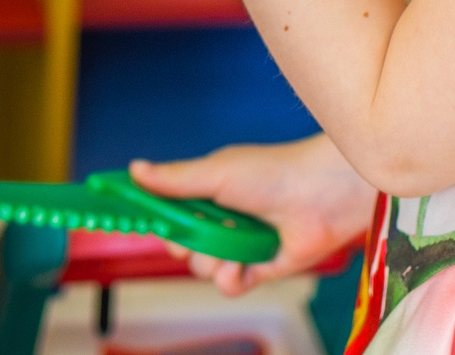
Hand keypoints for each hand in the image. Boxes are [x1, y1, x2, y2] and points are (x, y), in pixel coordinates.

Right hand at [129, 135, 376, 296]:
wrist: (321, 197)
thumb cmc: (271, 173)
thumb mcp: (215, 172)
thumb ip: (174, 179)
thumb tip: (134, 169)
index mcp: (205, 192)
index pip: (168, 211)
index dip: (156, 219)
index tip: (138, 220)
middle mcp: (219, 220)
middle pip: (180, 246)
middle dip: (185, 244)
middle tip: (197, 233)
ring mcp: (237, 245)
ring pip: (201, 268)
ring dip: (212, 260)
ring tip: (232, 244)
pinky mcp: (256, 268)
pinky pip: (227, 285)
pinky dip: (230, 278)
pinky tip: (241, 263)